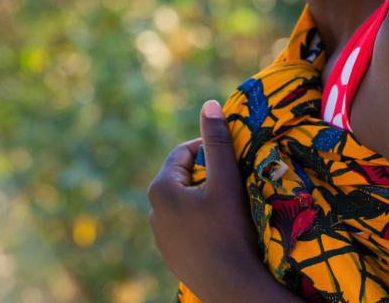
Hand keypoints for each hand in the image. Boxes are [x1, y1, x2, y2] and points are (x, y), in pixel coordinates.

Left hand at [148, 100, 273, 301]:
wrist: (230, 285)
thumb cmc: (229, 229)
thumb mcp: (227, 181)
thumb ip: (218, 141)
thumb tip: (209, 103)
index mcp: (161, 188)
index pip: (184, 152)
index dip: (211, 149)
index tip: (234, 156)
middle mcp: (153, 210)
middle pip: (184, 177)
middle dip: (208, 174)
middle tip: (235, 181)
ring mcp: (160, 235)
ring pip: (184, 201)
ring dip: (204, 197)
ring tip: (230, 206)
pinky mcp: (170, 253)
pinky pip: (185, 225)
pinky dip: (201, 219)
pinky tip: (221, 229)